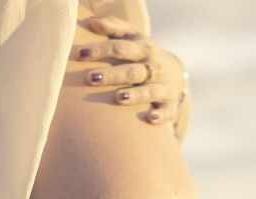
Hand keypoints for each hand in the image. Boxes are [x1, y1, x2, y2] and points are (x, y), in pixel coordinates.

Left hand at [76, 15, 187, 129]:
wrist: (176, 74)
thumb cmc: (144, 54)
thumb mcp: (133, 37)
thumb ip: (113, 27)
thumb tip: (91, 22)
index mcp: (144, 49)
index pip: (120, 48)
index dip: (100, 50)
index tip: (79, 54)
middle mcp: (155, 67)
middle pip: (133, 71)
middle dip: (113, 75)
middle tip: (90, 78)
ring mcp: (164, 87)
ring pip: (150, 91)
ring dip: (135, 94)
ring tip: (118, 97)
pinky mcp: (171, 105)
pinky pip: (167, 111)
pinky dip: (161, 115)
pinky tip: (150, 119)